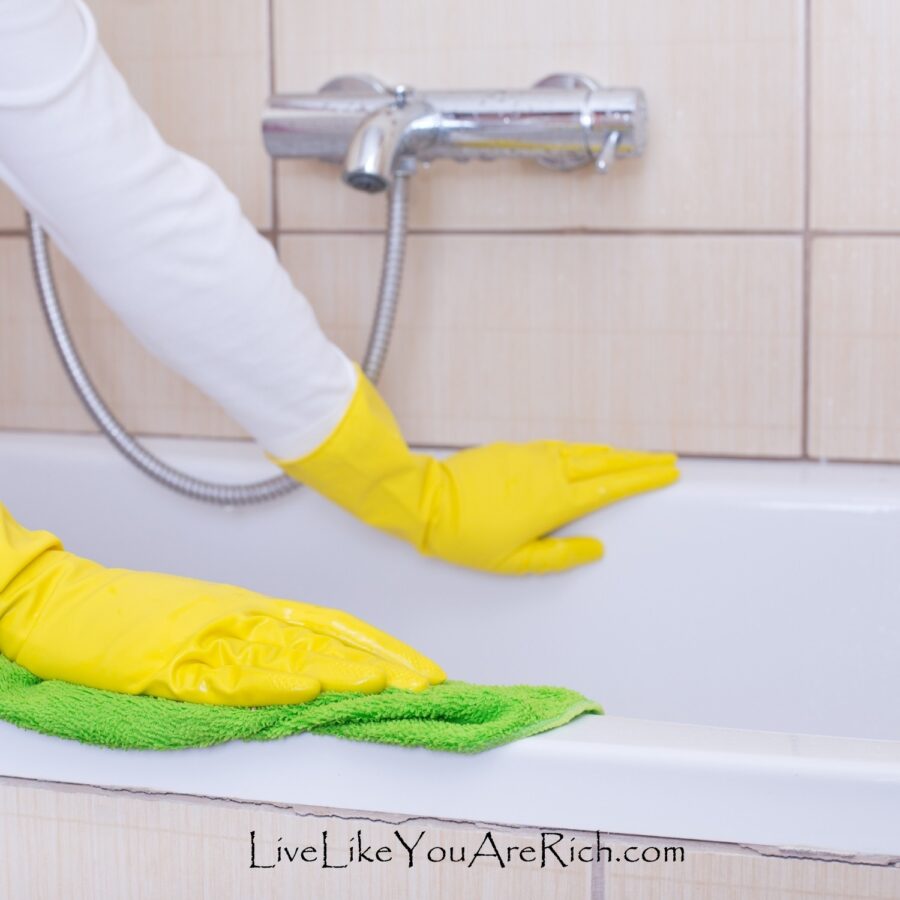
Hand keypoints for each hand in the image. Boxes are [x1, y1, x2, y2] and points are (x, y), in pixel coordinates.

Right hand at [0, 505, 444, 705]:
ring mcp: (205, 639)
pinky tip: (300, 693)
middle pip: (322, 642)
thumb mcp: (209, 617)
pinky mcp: (167, 664)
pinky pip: (224, 677)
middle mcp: (239, 618)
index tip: (418, 665)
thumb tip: (309, 665)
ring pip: (285, 657)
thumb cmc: (135, 613)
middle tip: (425, 681)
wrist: (64, 602)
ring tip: (383, 685)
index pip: (331, 626)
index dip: (379, 646)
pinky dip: (266, 685)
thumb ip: (258, 639)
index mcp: (251, 607)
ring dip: (337, 672)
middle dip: (377, 663)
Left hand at [276, 366, 678, 574]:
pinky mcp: (514, 450)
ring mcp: (531, 457)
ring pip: (582, 452)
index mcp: (553, 502)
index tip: (668, 473)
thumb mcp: (512, 562)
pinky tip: (587, 452)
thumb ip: (557, 555)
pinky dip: (582, 449)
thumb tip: (594, 548)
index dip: (642, 480)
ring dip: (613, 453)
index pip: (610, 488)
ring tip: (635, 457)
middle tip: (666, 459)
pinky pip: (559, 447)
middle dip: (639, 461)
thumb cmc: (465, 537)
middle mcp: (548, 473)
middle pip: (605, 463)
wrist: (425, 501)